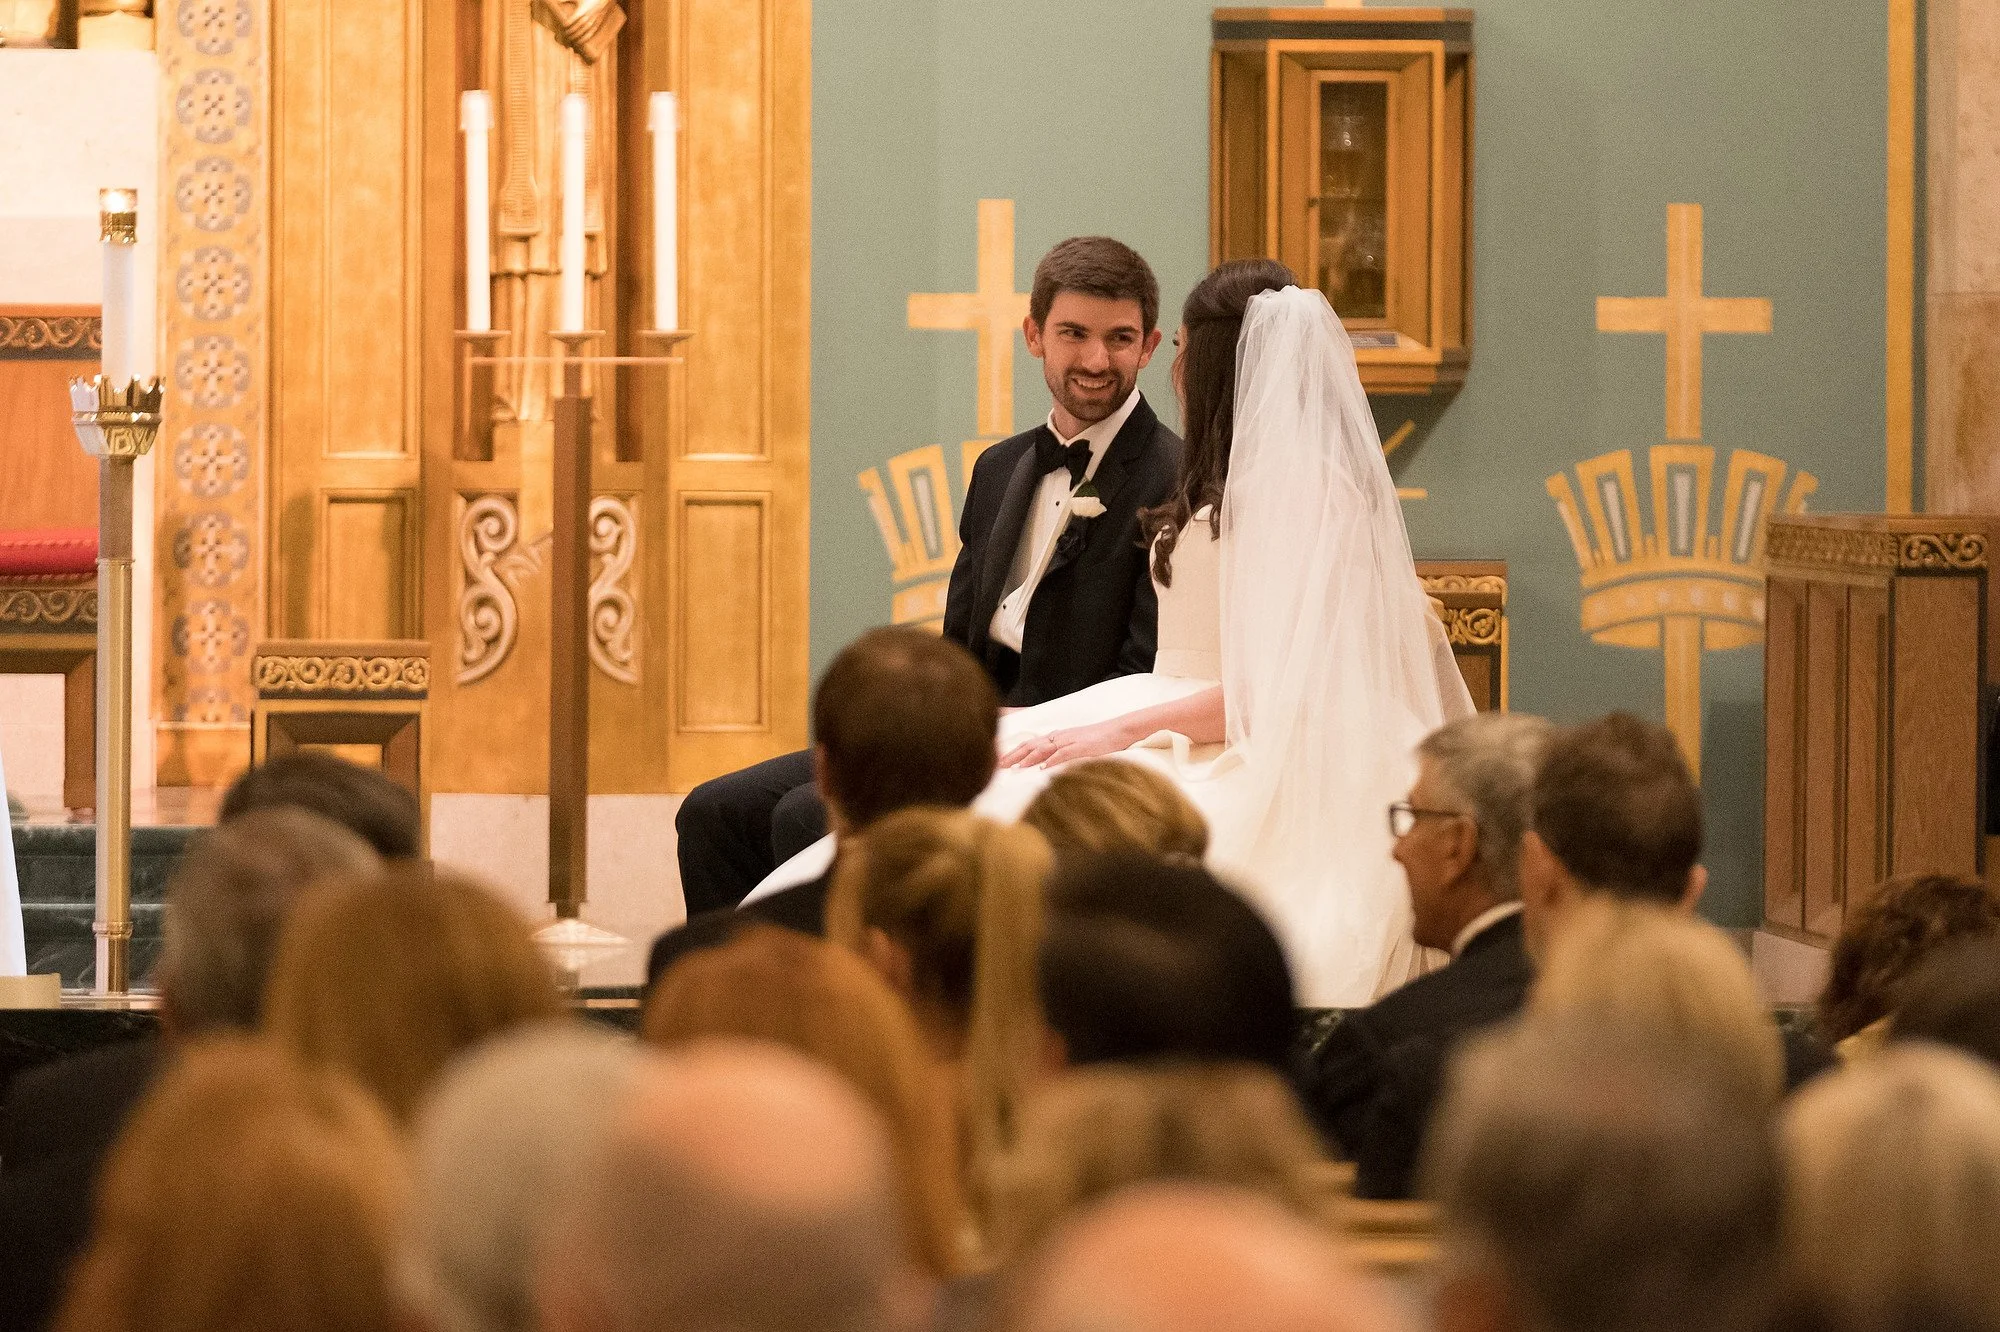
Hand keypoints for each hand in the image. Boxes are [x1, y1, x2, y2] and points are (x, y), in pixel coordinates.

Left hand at [1000, 720, 1132, 768]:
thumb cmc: (1099, 740)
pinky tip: (1043, 768)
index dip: (1014, 752)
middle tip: (998, 766)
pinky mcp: (1082, 746)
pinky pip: (1065, 753)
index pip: (1030, 743)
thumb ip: (1061, 753)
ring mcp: (1071, 740)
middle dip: (1013, 755)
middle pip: (1032, 745)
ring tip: (1015, 768)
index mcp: (1057, 737)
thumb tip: (1045, 764)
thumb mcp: (1076, 745)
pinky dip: (1052, 760)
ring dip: (1028, 759)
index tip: (1000, 762)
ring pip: (1044, 748)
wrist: (1120, 730)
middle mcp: (1060, 737)